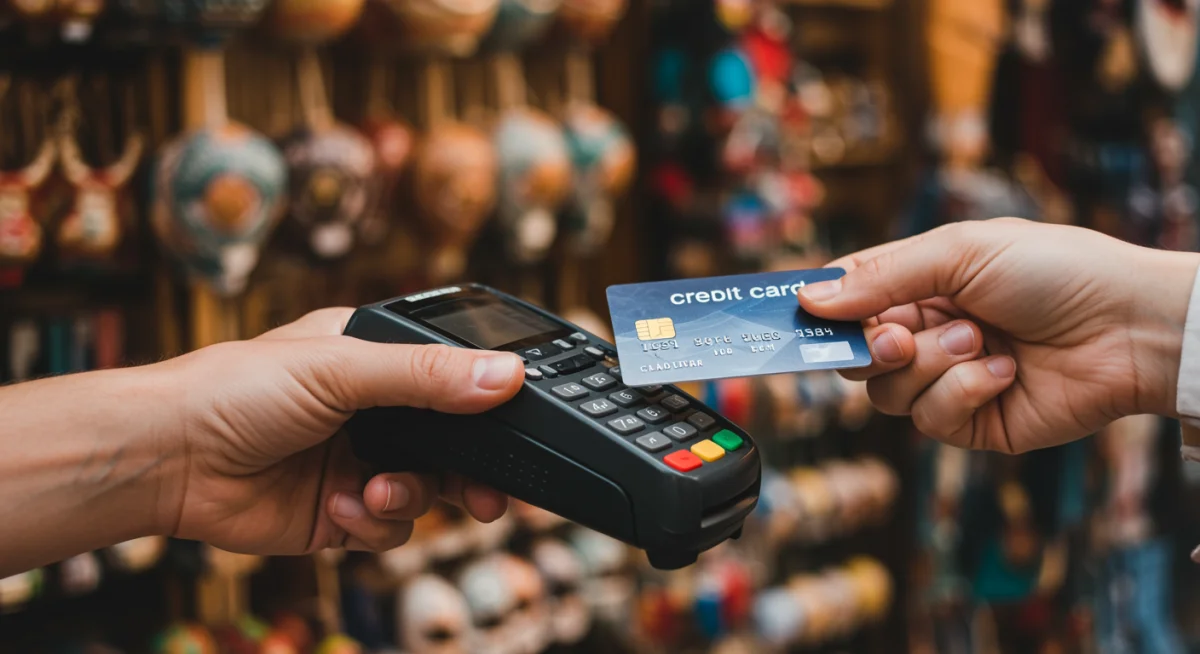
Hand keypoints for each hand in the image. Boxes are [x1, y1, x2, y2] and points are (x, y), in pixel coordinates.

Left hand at [152, 308, 524, 554]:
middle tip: (488, 496)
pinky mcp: (343, 511)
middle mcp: (376, 410)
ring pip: (429, 491)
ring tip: (372, 492)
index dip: (489, 404)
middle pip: (455, 444)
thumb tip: (507, 376)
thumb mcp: (341, 368)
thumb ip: (428, 375)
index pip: (455, 376)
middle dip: (471, 473)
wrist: (170, 460)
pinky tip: (338, 509)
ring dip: (408, 498)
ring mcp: (361, 460)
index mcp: (378, 358)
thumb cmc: (237, 389)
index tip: (520, 426)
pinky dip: (373, 523)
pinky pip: (392, 526)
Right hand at [797, 218, 1199, 453]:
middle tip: (900, 338)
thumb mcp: (961, 252)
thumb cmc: (1055, 271)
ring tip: (982, 341)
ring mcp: (948, 378)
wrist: (1130, 326)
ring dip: (932, 366)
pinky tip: (1005, 372)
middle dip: (872, 347)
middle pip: (855, 355)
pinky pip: (931, 420)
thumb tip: (807, 300)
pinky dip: (964, 392)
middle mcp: (927, 333)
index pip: (849, 298)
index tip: (792, 316)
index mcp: (921, 284)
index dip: (820, 309)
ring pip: (888, 392)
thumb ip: (881, 278)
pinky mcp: (973, 421)